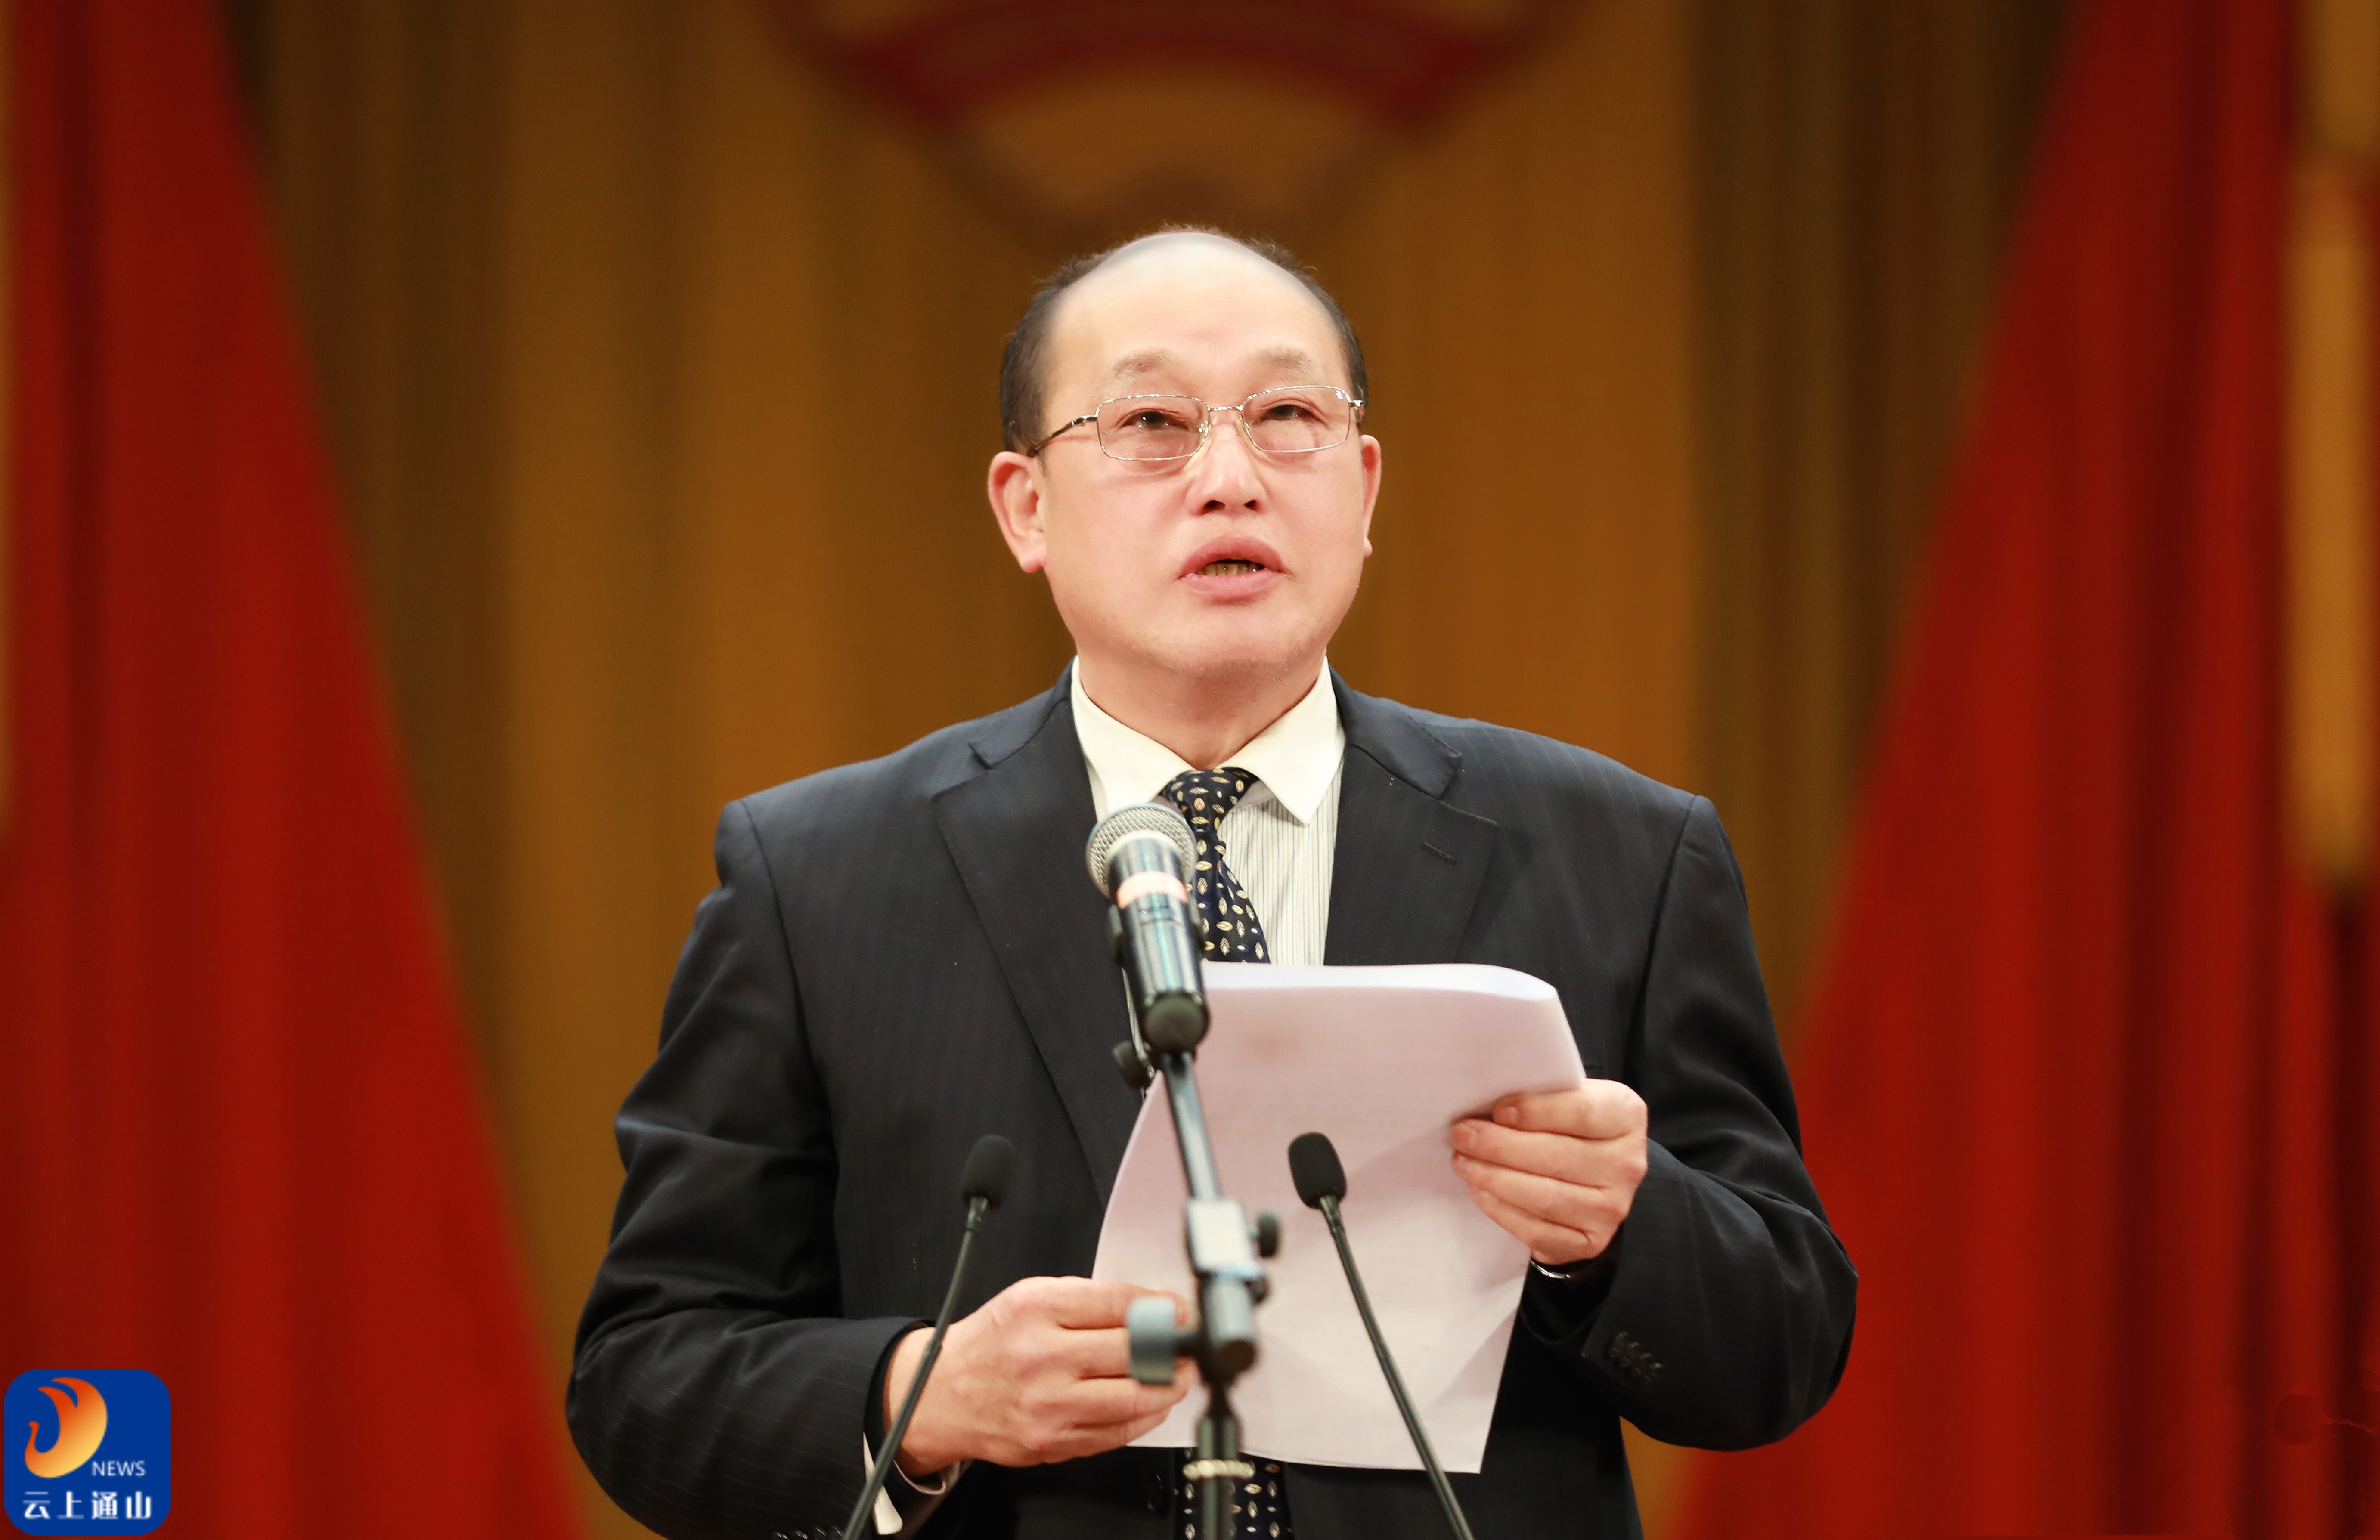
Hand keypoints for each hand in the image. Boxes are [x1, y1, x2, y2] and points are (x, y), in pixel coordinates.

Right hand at [887, 1276, 1191, 1472]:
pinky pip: (1117, 1433)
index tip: (1182, 1311)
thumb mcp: (1031, 1298)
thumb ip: (1090, 1301)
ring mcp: (1047, 1405)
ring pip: (1133, 1397)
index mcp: (1035, 1309)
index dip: (1162, 1308)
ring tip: (1177, 1374)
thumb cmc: (992, 1344)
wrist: (943, 1395)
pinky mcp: (1052, 1442)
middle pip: (1132, 1350)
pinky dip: (1146, 1417)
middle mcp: (1041, 1357)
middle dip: (1173, 1347)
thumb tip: (1153, 1308)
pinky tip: (1151, 1402)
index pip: (1118, 1303)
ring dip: (1168, 1385)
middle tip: (1187, 1344)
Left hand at [1450, 1081, 1647, 1266]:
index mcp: (1625, 1116)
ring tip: (1463, 1162)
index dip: (1537, 1112)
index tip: (1498, 1110)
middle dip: (1500, 1147)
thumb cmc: (1571, 1126)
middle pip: (1558, 1157)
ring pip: (1545, 1196)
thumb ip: (1541, 1096)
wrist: (1595, 1176)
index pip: (1583, 1112)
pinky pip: (1538, 1230)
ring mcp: (1612, 1208)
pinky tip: (1479, 1191)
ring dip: (1495, 1179)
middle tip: (1462, 1136)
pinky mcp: (1590, 1241)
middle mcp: (1627, 1164)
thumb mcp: (1567, 1098)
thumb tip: (1487, 1105)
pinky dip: (1502, 1210)